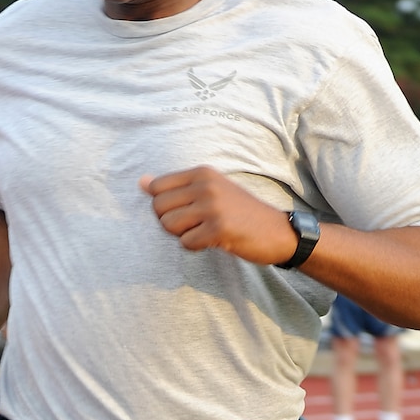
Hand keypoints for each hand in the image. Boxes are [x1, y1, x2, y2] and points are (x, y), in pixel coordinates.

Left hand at [140, 166, 299, 263]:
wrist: (278, 231)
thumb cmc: (241, 213)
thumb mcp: (211, 190)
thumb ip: (176, 186)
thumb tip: (141, 182)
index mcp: (202, 172)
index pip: (157, 187)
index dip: (164, 206)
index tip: (185, 211)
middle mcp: (206, 185)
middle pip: (159, 208)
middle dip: (171, 223)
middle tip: (194, 225)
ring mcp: (212, 206)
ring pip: (169, 225)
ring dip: (182, 235)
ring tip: (203, 232)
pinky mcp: (218, 229)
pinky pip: (186, 243)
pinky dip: (195, 247)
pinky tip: (212, 241)